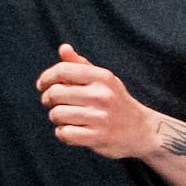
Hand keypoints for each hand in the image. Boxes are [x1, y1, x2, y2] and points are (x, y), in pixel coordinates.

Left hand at [35, 43, 159, 159]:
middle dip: (48, 99)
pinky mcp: (98, 137)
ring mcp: (100, 117)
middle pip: (55, 93)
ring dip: (56, 118)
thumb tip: (63, 48)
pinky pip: (64, 133)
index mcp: (102, 77)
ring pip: (57, 114)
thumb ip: (82, 65)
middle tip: (53, 104)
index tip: (42, 85)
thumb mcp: (105, 80)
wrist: (143, 131)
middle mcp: (102, 95)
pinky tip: (72, 132)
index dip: (46, 77)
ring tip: (67, 119)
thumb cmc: (117, 102)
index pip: (63, 70)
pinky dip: (63, 134)